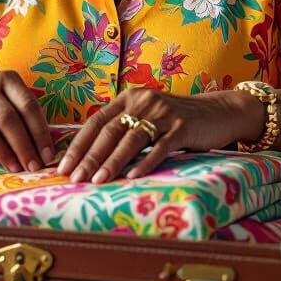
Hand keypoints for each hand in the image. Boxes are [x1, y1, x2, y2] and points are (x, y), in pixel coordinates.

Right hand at [0, 71, 52, 172]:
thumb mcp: (12, 99)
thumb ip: (28, 117)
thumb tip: (46, 150)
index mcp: (7, 79)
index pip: (28, 106)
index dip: (40, 133)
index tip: (48, 155)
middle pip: (8, 119)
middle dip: (24, 146)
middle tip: (34, 166)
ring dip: (5, 154)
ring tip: (17, 167)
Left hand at [56, 88, 263, 183]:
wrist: (218, 112)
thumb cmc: (176, 120)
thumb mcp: (146, 117)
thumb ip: (123, 128)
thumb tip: (89, 156)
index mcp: (128, 98)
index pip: (96, 122)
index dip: (78, 145)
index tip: (62, 166)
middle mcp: (143, 102)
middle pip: (109, 132)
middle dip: (90, 157)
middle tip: (74, 179)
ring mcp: (163, 113)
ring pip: (131, 140)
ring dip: (112, 162)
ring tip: (98, 181)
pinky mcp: (183, 126)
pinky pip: (160, 147)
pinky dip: (145, 163)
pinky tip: (132, 177)